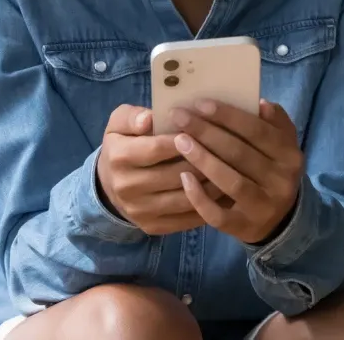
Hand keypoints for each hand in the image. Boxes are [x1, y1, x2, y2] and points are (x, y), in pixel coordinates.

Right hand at [96, 104, 224, 235]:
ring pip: (185, 198)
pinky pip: (187, 218)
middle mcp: (127, 187)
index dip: (184, 139)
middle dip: (204, 161)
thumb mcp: (119, 123)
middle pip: (175, 175)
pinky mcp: (153, 226)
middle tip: (229, 149)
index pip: (157, 148)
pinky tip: (224, 190)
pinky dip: (209, 205)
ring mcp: (140, 210)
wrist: (111, 183)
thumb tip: (149, 118)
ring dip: (212, 185)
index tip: (205, 128)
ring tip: (232, 169)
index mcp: (118, 157)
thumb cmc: (124, 144)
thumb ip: (132, 116)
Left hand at [172, 99, 303, 243]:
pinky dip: (200, 197)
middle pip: (239, 153)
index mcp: (290, 155)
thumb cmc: (272, 169)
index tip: (200, 103)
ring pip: (230, 181)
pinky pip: (218, 214)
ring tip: (179, 141)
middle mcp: (281, 181)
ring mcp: (263, 206)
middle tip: (179, 117)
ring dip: (203, 159)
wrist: (281, 219)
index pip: (257, 130)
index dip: (228, 116)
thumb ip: (275, 122)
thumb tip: (261, 104)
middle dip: (207, 132)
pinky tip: (184, 178)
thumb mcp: (282, 144)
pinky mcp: (245, 227)